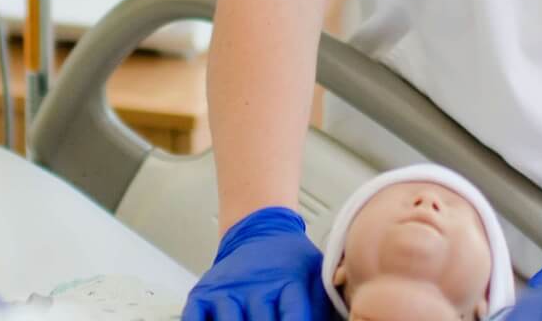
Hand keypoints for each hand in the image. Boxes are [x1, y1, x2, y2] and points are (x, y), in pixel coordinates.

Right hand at [182, 206, 332, 319]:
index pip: (294, 318)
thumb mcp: (317, 275)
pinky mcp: (203, 293)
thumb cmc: (292, 262)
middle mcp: (255, 285)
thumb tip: (347, 320)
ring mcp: (227, 289)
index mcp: (288, 282)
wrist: (258, 230)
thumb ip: (325, 304)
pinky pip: (194, 318)